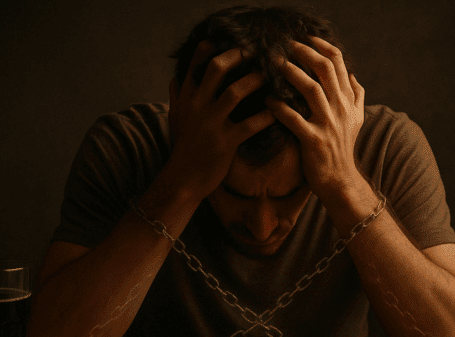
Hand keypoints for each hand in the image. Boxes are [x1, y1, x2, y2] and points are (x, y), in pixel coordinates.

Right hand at [167, 41, 274, 200]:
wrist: (183, 179)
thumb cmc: (183, 147)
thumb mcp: (175, 118)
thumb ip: (176, 96)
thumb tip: (175, 78)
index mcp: (187, 98)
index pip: (197, 64)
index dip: (213, 48)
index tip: (229, 39)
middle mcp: (198, 106)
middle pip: (217, 69)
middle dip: (239, 55)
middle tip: (257, 50)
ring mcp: (211, 123)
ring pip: (235, 92)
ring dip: (255, 80)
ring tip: (271, 74)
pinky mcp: (225, 142)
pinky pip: (250, 124)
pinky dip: (266, 116)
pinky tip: (279, 111)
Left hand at [265, 37, 364, 197]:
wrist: (341, 181)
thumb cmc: (343, 149)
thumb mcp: (357, 120)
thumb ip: (357, 95)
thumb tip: (353, 74)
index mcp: (348, 100)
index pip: (338, 63)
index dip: (320, 45)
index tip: (303, 37)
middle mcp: (341, 109)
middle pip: (325, 69)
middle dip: (304, 52)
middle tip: (284, 45)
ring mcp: (328, 125)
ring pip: (312, 89)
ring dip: (291, 73)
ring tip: (274, 64)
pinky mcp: (314, 141)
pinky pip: (294, 119)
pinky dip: (279, 108)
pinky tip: (267, 100)